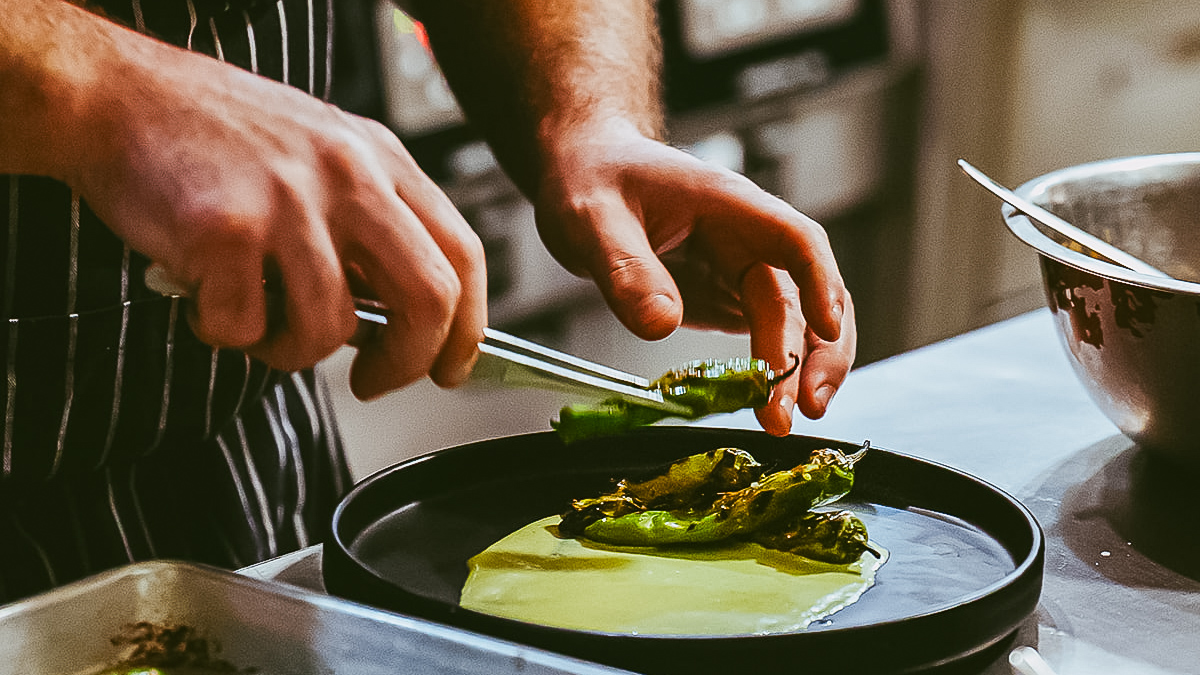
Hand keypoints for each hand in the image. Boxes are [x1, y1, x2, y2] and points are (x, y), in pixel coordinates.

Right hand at [59, 20, 486, 398]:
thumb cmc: (217, 136)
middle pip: (428, 297)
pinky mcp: (226, 230)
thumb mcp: (323, 158)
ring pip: (329, 328)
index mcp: (381, 159)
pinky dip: (224, 332)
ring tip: (257, 321)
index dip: (467, 327)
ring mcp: (290, 201)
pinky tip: (206, 296)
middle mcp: (349, 176)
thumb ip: (369, 229)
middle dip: (407, 362)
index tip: (450, 368)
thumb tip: (400, 324)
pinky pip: (246, 328)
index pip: (464, 255)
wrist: (117, 97)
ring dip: (289, 351)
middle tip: (373, 381)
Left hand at [532, 119, 855, 434]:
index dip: (820, 283)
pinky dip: (767, 373)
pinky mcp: (723, 298)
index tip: (826, 329)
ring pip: (790, 324)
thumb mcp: (590, 218)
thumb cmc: (592, 178)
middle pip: (802, 296)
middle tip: (802, 408)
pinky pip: (760, 335)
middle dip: (810, 354)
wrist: (585, 171)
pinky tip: (759, 406)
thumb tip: (661, 325)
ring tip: (780, 420)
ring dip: (794, 372)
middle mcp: (747, 240)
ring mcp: (738, 271)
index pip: (795, 240)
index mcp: (729, 206)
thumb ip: (625, 268)